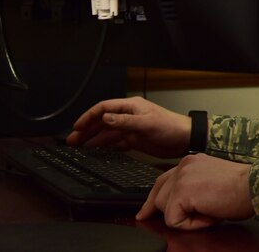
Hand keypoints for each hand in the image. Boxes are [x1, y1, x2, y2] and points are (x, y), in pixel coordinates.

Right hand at [66, 96, 191, 157]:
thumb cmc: (170, 126)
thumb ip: (124, 122)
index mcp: (131, 107)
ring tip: (79, 147)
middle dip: (87, 129)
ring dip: (93, 139)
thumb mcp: (146, 123)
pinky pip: (116, 143)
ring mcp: (131, 129)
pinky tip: (96, 151)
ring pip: (107, 133)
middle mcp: (129, 116)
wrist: (185, 139)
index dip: (89, 116)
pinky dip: (105, 146)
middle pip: (103, 121)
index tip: (77, 126)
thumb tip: (105, 118)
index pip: (104, 108)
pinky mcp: (135, 140)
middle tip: (73, 140)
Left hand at [137, 154, 253, 228]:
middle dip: (161, 211)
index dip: (154, 200)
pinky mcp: (182, 193)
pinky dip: (191, 225)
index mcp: (191, 162)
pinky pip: (173, 220)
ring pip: (164, 209)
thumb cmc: (242, 188)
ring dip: (185, 218)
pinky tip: (208, 215)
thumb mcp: (212, 182)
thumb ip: (193, 187)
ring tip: (209, 212)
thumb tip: (178, 206)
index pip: (163, 180)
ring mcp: (181, 178)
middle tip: (165, 220)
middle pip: (158, 195)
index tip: (145, 212)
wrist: (255, 186)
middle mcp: (183, 166)